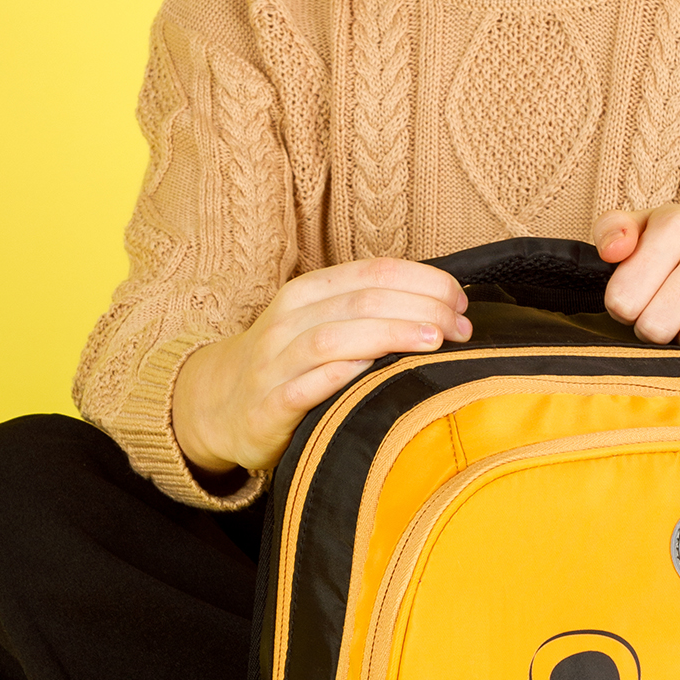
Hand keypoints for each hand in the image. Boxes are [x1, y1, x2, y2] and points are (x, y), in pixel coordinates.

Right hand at [173, 258, 471, 477]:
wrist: (219, 405)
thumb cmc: (288, 363)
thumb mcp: (320, 323)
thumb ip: (368, 313)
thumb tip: (444, 309)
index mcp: (308, 293)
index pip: (373, 272)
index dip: (423, 281)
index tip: (461, 301)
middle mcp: (288, 320)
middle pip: (362, 301)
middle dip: (419, 308)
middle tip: (460, 326)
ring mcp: (275, 362)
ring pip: (334, 337)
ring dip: (389, 335)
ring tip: (434, 341)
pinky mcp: (268, 406)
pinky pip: (304, 386)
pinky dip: (340, 376)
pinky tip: (375, 373)